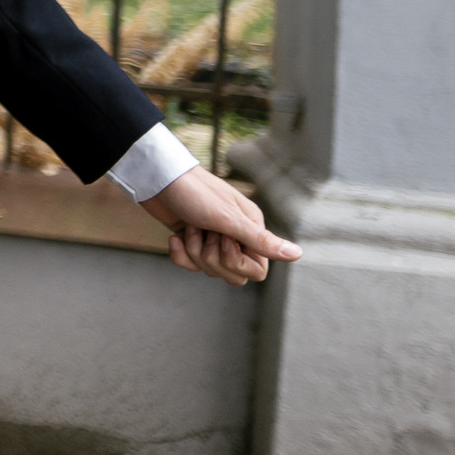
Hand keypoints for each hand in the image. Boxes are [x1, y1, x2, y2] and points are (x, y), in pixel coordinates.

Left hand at [140, 166, 300, 285]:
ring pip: (211, 270)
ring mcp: (212, 240)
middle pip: (234, 275)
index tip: (224, 241)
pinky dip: (180, 254)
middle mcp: (235, 237)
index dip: (239, 263)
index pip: (258, 270)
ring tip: (191, 227)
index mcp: (251, 229)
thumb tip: (297, 254)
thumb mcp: (229, 218)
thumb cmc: (195, 193)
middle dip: (213, 259)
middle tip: (205, 231)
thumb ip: (262, 240)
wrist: (157, 179)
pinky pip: (190, 265)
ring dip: (195, 252)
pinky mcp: (192, 241)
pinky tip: (175, 237)